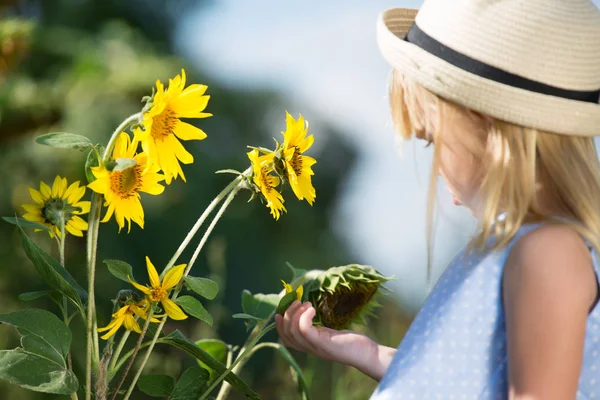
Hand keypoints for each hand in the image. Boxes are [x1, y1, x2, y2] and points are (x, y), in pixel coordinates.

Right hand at [275, 301, 394, 380]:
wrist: (366, 354)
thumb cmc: (351, 342)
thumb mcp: (330, 334)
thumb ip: (319, 328)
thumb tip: (310, 312)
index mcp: (309, 346)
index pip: (286, 339)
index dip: (280, 326)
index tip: (280, 312)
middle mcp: (310, 349)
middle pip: (287, 334)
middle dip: (287, 315)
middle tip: (297, 301)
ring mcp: (316, 347)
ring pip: (294, 331)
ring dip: (295, 313)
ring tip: (306, 303)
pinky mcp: (323, 344)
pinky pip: (305, 330)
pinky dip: (304, 317)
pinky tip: (312, 308)